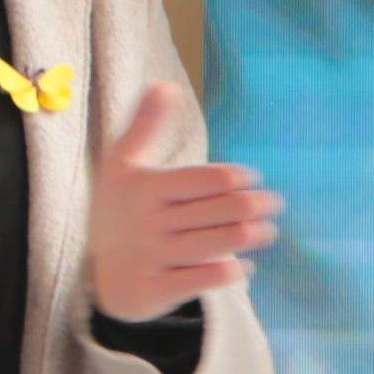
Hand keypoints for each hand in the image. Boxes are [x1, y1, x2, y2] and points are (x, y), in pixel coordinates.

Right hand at [89, 90, 278, 322]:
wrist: (99, 277)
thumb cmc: (119, 212)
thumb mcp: (122, 166)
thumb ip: (145, 126)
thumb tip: (165, 85)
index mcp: (145, 187)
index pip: (208, 179)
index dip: (239, 178)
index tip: (255, 178)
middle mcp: (150, 221)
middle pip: (222, 210)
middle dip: (256, 206)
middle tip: (274, 204)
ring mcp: (155, 256)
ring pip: (221, 243)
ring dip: (254, 236)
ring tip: (268, 230)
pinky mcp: (159, 288)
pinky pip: (209, 278)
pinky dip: (233, 270)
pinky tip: (245, 264)